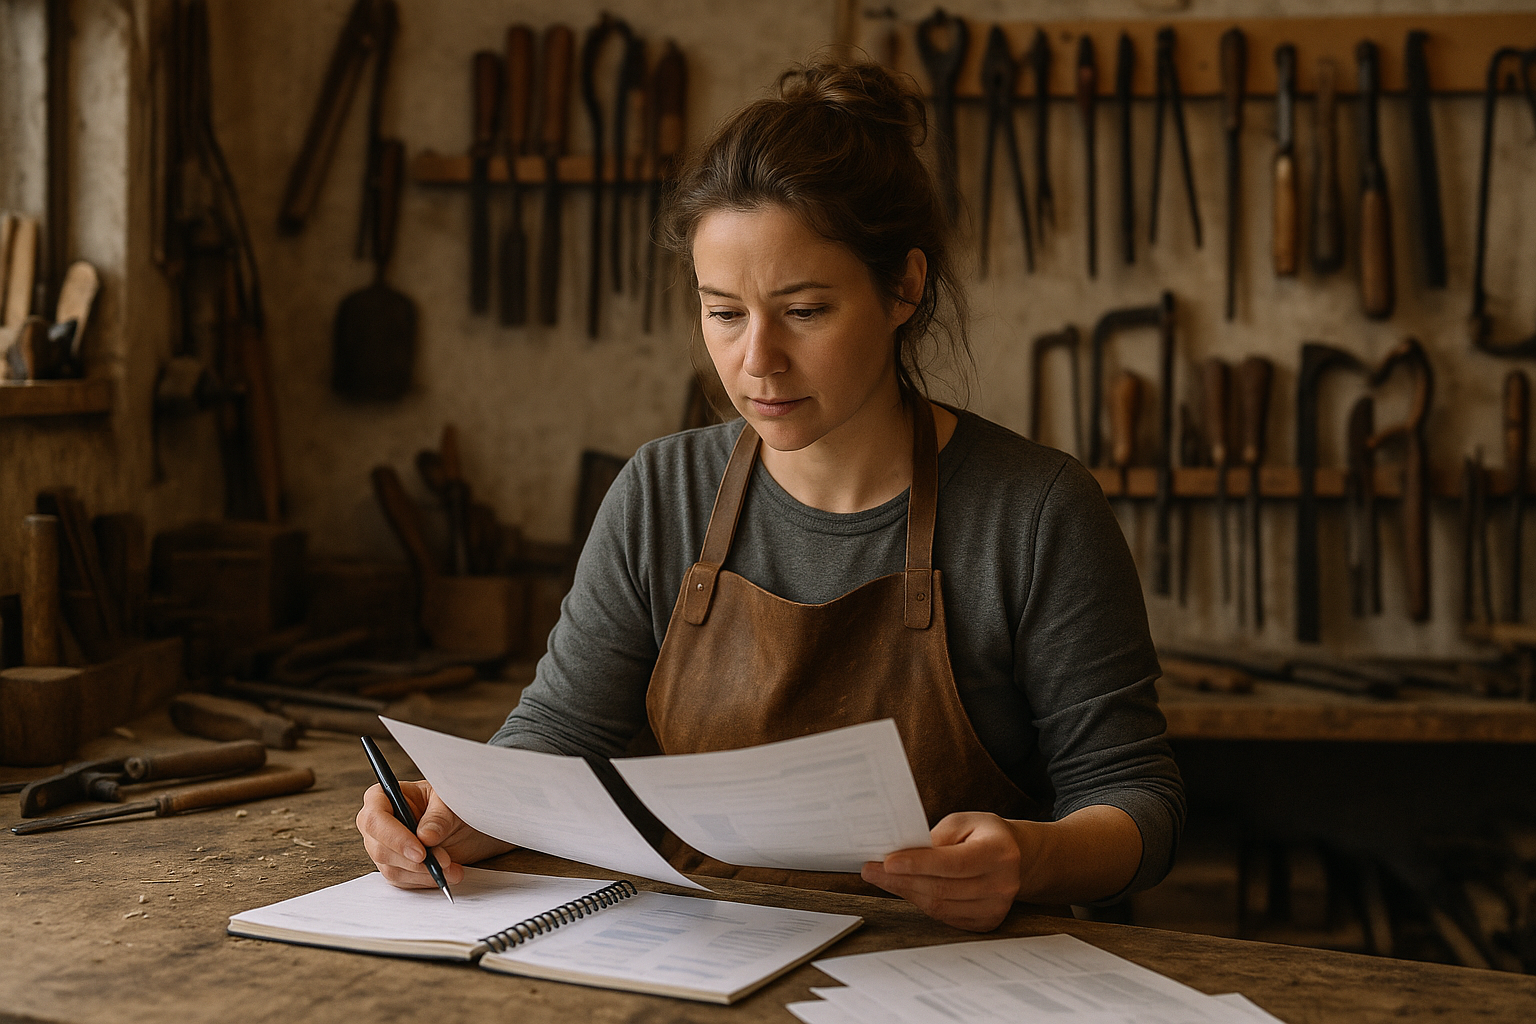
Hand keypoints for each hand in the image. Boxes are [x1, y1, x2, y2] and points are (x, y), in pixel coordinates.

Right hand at [355, 779, 513, 888]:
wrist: (466, 823)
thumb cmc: (452, 803)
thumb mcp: (449, 803)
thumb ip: (438, 818)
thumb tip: (424, 837)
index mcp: (384, 797)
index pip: (374, 818)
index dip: (394, 837)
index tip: (420, 851)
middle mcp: (379, 824)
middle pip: (380, 849)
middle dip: (414, 860)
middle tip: (443, 861)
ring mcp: (385, 847)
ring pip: (392, 869)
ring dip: (425, 873)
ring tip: (452, 868)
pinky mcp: (396, 867)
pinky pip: (404, 881)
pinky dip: (427, 880)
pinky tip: (447, 874)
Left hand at [860, 812, 1029, 931]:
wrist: (1016, 856)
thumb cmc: (983, 834)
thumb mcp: (962, 822)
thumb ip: (935, 839)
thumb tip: (898, 855)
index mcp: (998, 852)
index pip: (953, 863)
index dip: (918, 864)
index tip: (887, 861)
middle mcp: (1002, 883)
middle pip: (942, 888)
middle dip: (900, 879)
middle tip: (870, 870)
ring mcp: (996, 907)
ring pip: (940, 906)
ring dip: (906, 892)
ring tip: (882, 878)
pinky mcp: (987, 922)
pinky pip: (945, 917)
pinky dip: (921, 903)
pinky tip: (906, 889)